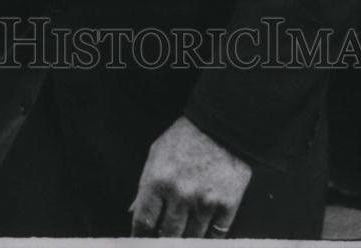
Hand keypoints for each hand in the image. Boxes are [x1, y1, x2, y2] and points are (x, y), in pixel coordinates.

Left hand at [130, 117, 251, 237]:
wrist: (222, 124)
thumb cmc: (186, 137)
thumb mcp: (157, 153)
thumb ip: (145, 185)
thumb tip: (134, 212)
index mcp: (158, 179)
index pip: (143, 222)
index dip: (140, 237)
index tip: (142, 241)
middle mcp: (180, 194)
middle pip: (167, 236)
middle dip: (164, 238)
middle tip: (166, 234)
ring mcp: (205, 201)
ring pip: (192, 239)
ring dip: (187, 237)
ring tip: (186, 227)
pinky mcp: (227, 204)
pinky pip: (216, 235)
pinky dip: (209, 234)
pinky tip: (205, 227)